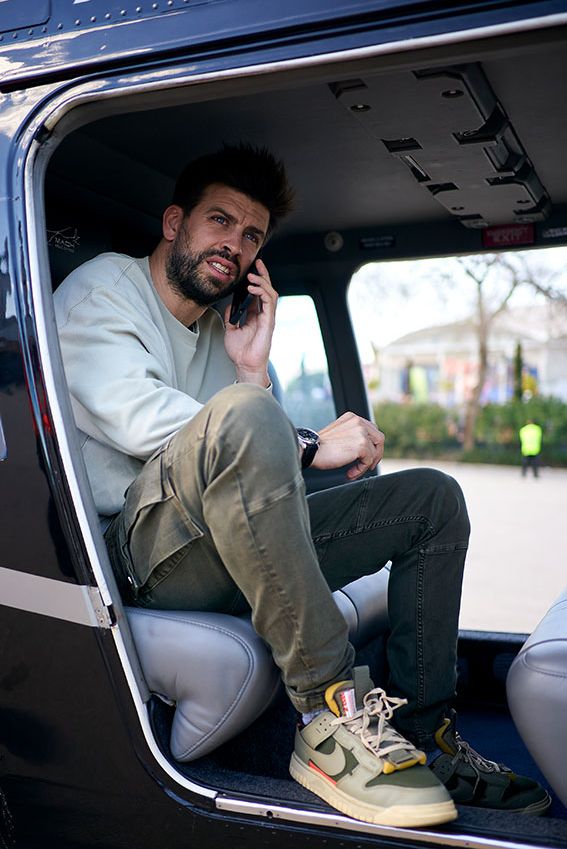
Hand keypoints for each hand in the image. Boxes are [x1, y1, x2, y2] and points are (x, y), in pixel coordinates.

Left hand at [224, 258, 275, 386]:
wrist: (244, 364)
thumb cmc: (240, 352)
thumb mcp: (230, 330)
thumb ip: (231, 316)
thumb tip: (229, 305)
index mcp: (255, 315)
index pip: (258, 293)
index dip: (257, 280)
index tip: (252, 268)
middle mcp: (263, 315)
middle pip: (267, 289)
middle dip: (263, 275)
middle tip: (257, 264)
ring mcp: (267, 318)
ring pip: (270, 293)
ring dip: (262, 282)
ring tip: (252, 277)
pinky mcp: (269, 321)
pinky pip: (269, 303)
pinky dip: (262, 293)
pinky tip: (252, 289)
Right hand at [312, 412, 384, 479]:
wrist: (311, 450)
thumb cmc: (320, 447)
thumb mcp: (339, 434)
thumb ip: (352, 435)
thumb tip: (365, 448)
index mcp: (352, 417)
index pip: (371, 430)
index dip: (372, 445)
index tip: (366, 456)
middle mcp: (358, 422)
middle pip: (379, 438)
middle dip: (375, 454)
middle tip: (367, 466)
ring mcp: (361, 432)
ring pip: (374, 452)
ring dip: (365, 465)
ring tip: (354, 472)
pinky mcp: (362, 445)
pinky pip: (368, 461)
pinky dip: (360, 470)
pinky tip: (350, 473)